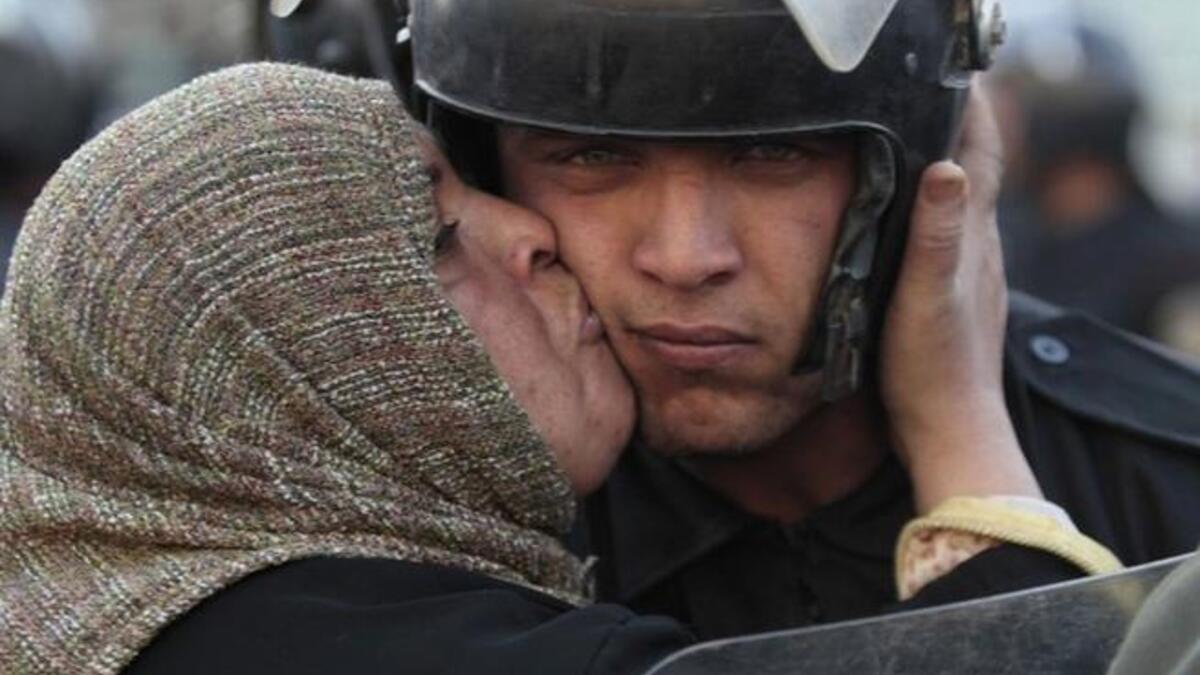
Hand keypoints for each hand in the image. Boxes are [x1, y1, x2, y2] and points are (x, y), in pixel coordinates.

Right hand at [880, 87, 1040, 511]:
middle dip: (950, 129)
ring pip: (956, 206)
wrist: (947, 429)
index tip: (947, 76)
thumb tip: (947, 166)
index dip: (969, 112)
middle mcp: (978, 250)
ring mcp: (967, 275)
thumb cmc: (931, 367)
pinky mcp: (952, 297)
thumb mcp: (926, 296)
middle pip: (971, 173)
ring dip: (939, 170)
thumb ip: (937, 234)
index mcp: (973, 240)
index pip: (981, 156)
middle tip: (911, 100)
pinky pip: (943, 237)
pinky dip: (928, 212)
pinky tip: (900, 223)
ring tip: (901, 145)